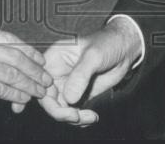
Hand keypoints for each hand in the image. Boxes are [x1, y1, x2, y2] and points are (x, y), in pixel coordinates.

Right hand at [0, 25, 51, 105]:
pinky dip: (15, 94)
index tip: (40, 60)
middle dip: (35, 69)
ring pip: (12, 73)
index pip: (12, 39)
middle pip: (17, 57)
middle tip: (46, 78)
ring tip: (39, 91)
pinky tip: (23, 98)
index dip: (30, 51)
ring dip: (29, 83)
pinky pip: (0, 89)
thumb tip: (2, 50)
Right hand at [13, 18, 142, 125]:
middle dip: (61, 113)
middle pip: (48, 100)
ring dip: (72, 118)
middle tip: (77, 117)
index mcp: (54, 59)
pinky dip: (80, 120)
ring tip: (91, 117)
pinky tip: (92, 117)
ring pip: (60, 109)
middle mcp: (57, 74)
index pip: (40, 82)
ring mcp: (67, 86)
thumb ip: (81, 75)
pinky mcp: (78, 95)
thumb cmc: (106, 44)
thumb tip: (69, 99)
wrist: (124, 49)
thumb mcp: (94, 55)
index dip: (46, 98)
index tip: (64, 107)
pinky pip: (73, 112)